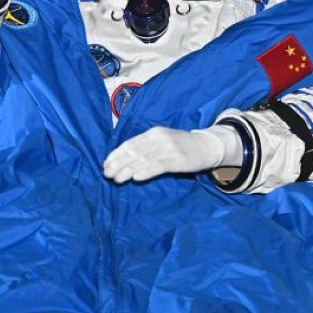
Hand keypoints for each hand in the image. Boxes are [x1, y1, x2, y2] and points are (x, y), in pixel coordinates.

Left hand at [103, 125, 240, 183]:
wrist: (207, 146)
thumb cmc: (181, 147)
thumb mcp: (162, 142)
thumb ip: (146, 148)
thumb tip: (126, 160)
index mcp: (153, 133)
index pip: (130, 143)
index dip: (116, 154)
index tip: (105, 164)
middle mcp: (159, 138)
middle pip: (134, 152)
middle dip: (118, 163)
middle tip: (106, 174)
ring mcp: (168, 148)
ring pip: (143, 160)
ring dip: (128, 170)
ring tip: (117, 179)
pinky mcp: (177, 159)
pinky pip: (159, 166)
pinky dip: (146, 171)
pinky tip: (136, 178)